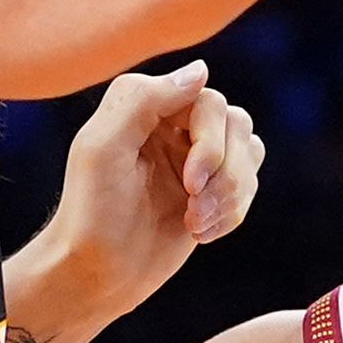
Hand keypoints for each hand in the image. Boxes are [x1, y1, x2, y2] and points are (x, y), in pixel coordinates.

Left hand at [6, 65, 262, 342]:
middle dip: (224, 171)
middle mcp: (173, 124)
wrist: (98, 272)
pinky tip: (201, 234)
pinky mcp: (210, 191)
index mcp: (145, 106)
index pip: (206, 99)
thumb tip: (201, 71)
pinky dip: (233, 212)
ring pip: (249, 152)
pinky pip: (250, 184)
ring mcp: (195, 157)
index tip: (190, 182)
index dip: (210, 141)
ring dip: (230, 194)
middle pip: (236, 123)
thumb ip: (144, 100)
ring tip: (197, 225)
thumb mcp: (104, 147)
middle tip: (195, 207)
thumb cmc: (91, 211)